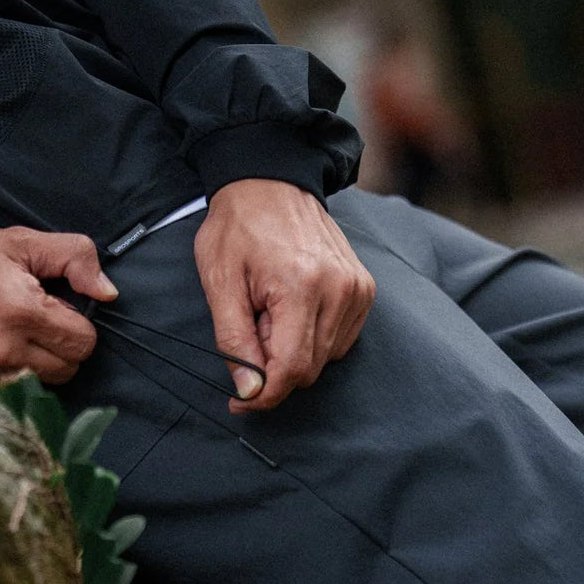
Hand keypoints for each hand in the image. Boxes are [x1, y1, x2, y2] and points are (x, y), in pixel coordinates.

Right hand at [0, 222, 117, 383]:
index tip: (57, 311)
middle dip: (61, 348)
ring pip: (37, 388)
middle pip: (66, 371)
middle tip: (37, 323)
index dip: (77, 324)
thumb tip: (107, 293)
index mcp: (21, 312)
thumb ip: (72, 258)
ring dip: (35, 366)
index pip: (83, 342)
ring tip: (12, 337)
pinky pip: (3, 396)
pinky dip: (5, 379)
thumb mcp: (16, 241)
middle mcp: (2, 352)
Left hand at [193, 179, 374, 412]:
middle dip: (274, 365)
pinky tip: (291, 309)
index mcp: (302, 287)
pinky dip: (312, 338)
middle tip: (250, 327)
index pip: (291, 369)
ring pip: (325, 359)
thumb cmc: (238, 228)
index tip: (240, 401)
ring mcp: (358, 289)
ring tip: (270, 311)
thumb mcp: (219, 282)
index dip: (263, 395)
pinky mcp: (364, 290)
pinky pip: (340, 340)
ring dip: (293, 350)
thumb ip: (234, 340)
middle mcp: (340, 290)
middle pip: (309, 369)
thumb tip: (250, 391)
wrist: (269, 182)